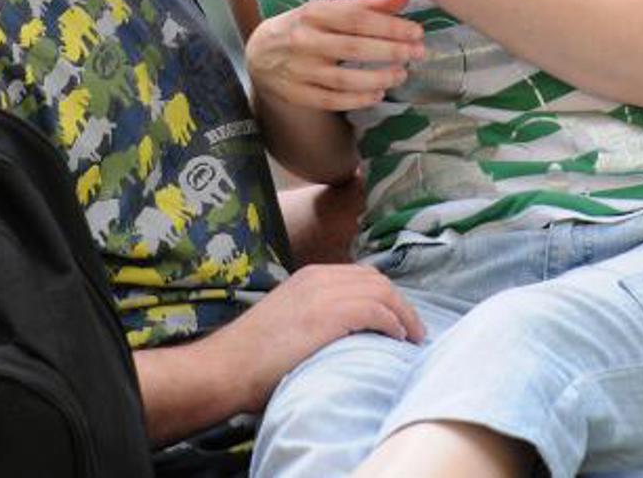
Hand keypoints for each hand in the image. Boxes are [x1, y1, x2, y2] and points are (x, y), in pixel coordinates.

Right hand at [209, 263, 425, 412]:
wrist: (229, 366)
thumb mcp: (289, 321)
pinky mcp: (329, 314)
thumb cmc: (253, 356)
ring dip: (404, 314)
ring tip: (413, 337)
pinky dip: (394, 322)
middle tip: (412, 330)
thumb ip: (315, 316)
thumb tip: (344, 333)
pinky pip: (376, 310)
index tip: (398, 320)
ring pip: (382, 292)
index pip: (361, 276)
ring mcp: (323, 293)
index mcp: (308, 276)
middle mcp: (318, 277)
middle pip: (376, 280)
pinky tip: (398, 339)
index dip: (385, 297)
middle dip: (399, 303)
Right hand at [248, 0, 425, 111]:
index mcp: (314, 14)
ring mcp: (299, 70)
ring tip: (400, 74)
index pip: (356, 19)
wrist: (260, 53)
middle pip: (353, 49)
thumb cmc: (303, 27)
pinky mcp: (297, 94)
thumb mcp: (328, 10)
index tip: (417, 32)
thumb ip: (366, 6)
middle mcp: (304, 41)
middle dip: (390, 52)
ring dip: (378, 78)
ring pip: (343, 79)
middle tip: (416, 54)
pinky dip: (358, 99)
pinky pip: (331, 100)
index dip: (389, 26)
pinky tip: (377, 94)